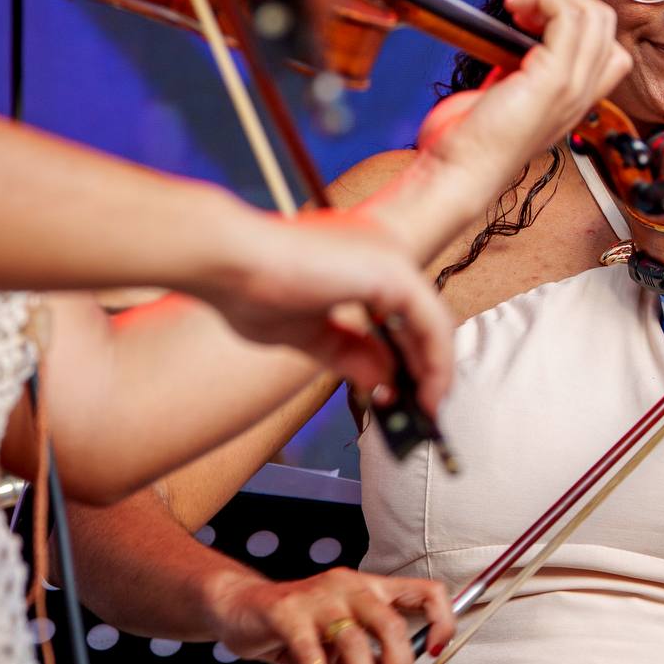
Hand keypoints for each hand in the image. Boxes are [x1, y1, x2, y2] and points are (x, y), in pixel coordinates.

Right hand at [196, 201, 453, 415]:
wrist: (228, 262)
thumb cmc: (250, 288)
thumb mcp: (309, 335)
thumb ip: (349, 354)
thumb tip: (383, 383)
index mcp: (360, 261)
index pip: (401, 313)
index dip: (410, 356)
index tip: (409, 394)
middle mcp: (382, 252)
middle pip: (422, 318)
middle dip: (427, 368)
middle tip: (425, 411)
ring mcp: (390, 257)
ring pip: (432, 322)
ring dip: (435, 371)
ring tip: (428, 411)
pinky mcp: (393, 271)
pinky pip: (432, 324)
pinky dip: (435, 362)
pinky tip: (426, 393)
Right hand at [200, 561, 454, 663]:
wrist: (239, 607)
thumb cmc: (297, 626)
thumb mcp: (340, 639)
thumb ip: (367, 657)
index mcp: (371, 588)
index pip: (424, 592)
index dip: (441, 620)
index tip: (435, 653)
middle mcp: (349, 586)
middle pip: (391, 625)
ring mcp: (317, 597)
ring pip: (354, 642)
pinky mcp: (286, 612)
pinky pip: (311, 653)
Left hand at [413, 0, 632, 212]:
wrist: (456, 173)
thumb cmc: (468, 143)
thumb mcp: (503, 97)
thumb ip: (519, 70)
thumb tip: (514, 37)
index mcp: (572, 100)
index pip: (605, 45)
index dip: (573, 20)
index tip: (529, 19)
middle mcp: (580, 96)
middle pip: (604, 23)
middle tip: (523, 8)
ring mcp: (572, 89)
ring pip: (593, 15)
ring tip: (520, 7)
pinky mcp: (554, 82)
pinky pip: (568, 17)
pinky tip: (516, 9)